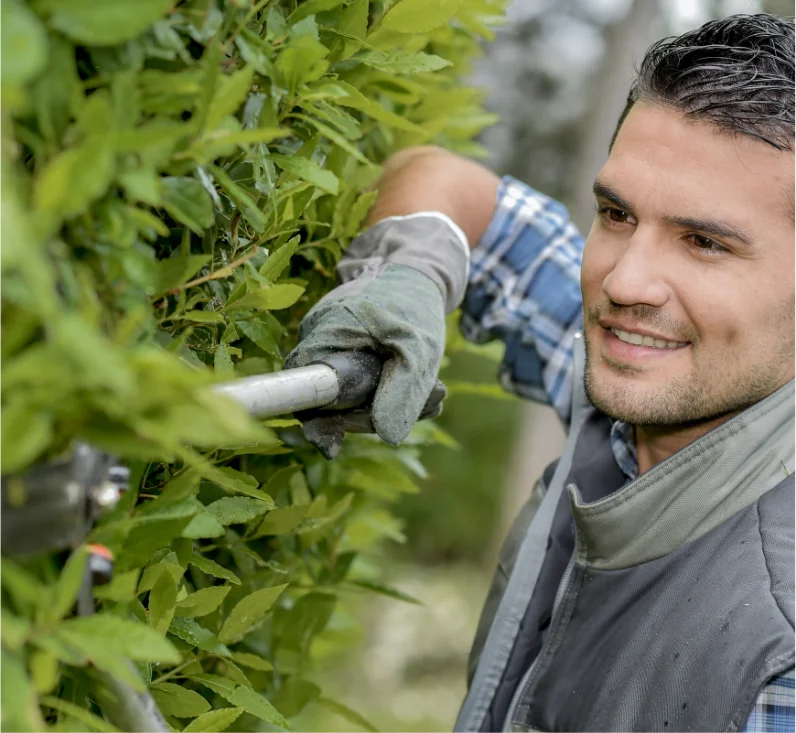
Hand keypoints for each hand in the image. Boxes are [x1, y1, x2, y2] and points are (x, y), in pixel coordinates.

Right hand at [285, 263, 446, 457]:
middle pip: (328, 403)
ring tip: (433, 387)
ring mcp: (327, 344)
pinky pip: (355, 384)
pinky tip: (418, 383)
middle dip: (375, 413)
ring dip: (388, 402)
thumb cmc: (415, 306)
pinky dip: (386, 389)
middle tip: (428, 399)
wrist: (415, 269)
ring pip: (346, 397)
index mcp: (326, 335)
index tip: (341, 441)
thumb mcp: (419, 351)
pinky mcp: (341, 349)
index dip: (321, 422)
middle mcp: (317, 339)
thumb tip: (387, 437)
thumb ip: (403, 394)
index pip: (304, 393)